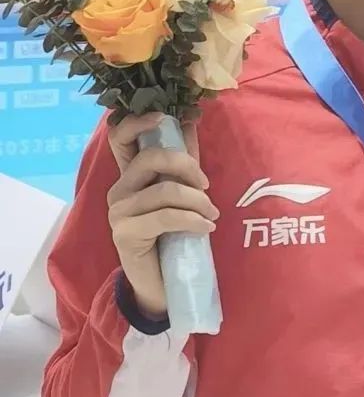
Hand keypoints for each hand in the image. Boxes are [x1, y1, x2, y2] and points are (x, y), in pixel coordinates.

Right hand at [105, 113, 217, 320]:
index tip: (164, 116)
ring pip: (165, 190)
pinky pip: (165, 216)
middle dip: (187, 166)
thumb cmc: (174, 232)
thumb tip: (191, 119)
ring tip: (212, 214)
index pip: (119, 137)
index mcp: (131, 174)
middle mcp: (119, 188)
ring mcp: (118, 211)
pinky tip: (206, 227)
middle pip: (151, 158)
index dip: (137, 122)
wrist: (164, 280)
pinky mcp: (125, 233)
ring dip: (198, 201)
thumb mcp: (183, 191)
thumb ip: (184, 159)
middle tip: (206, 186)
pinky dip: (193, 220)